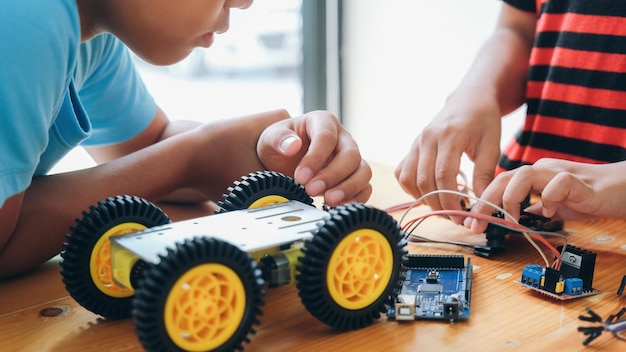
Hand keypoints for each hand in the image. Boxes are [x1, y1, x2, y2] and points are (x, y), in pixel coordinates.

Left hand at [257, 110, 371, 205]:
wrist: (283, 159)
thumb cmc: (280, 144)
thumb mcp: (271, 138)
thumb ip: (279, 139)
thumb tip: (292, 145)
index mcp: (323, 122)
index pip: (326, 137)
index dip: (315, 158)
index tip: (300, 176)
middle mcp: (342, 139)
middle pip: (351, 155)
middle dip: (332, 175)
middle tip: (311, 190)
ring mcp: (351, 158)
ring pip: (363, 171)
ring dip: (348, 188)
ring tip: (328, 201)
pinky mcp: (353, 176)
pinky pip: (365, 187)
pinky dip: (357, 198)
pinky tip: (340, 206)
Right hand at [395, 89, 501, 218]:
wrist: (469, 98)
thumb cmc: (484, 120)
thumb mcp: (492, 144)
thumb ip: (485, 173)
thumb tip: (482, 203)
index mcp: (449, 135)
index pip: (443, 176)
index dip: (450, 200)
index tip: (462, 215)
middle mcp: (427, 138)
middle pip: (424, 181)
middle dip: (438, 204)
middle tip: (455, 216)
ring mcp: (416, 142)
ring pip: (408, 178)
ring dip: (423, 198)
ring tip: (443, 205)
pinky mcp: (412, 146)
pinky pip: (402, 172)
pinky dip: (411, 188)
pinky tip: (429, 192)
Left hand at [465, 158, 625, 232]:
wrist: (621, 190)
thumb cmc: (587, 197)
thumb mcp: (552, 208)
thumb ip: (532, 212)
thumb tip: (510, 224)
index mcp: (533, 176)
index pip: (499, 184)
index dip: (482, 202)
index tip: (472, 222)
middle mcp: (541, 170)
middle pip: (503, 178)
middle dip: (486, 202)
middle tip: (477, 224)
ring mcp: (558, 173)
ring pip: (523, 175)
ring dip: (511, 199)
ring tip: (513, 219)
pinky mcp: (578, 181)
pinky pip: (557, 183)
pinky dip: (548, 198)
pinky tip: (550, 212)